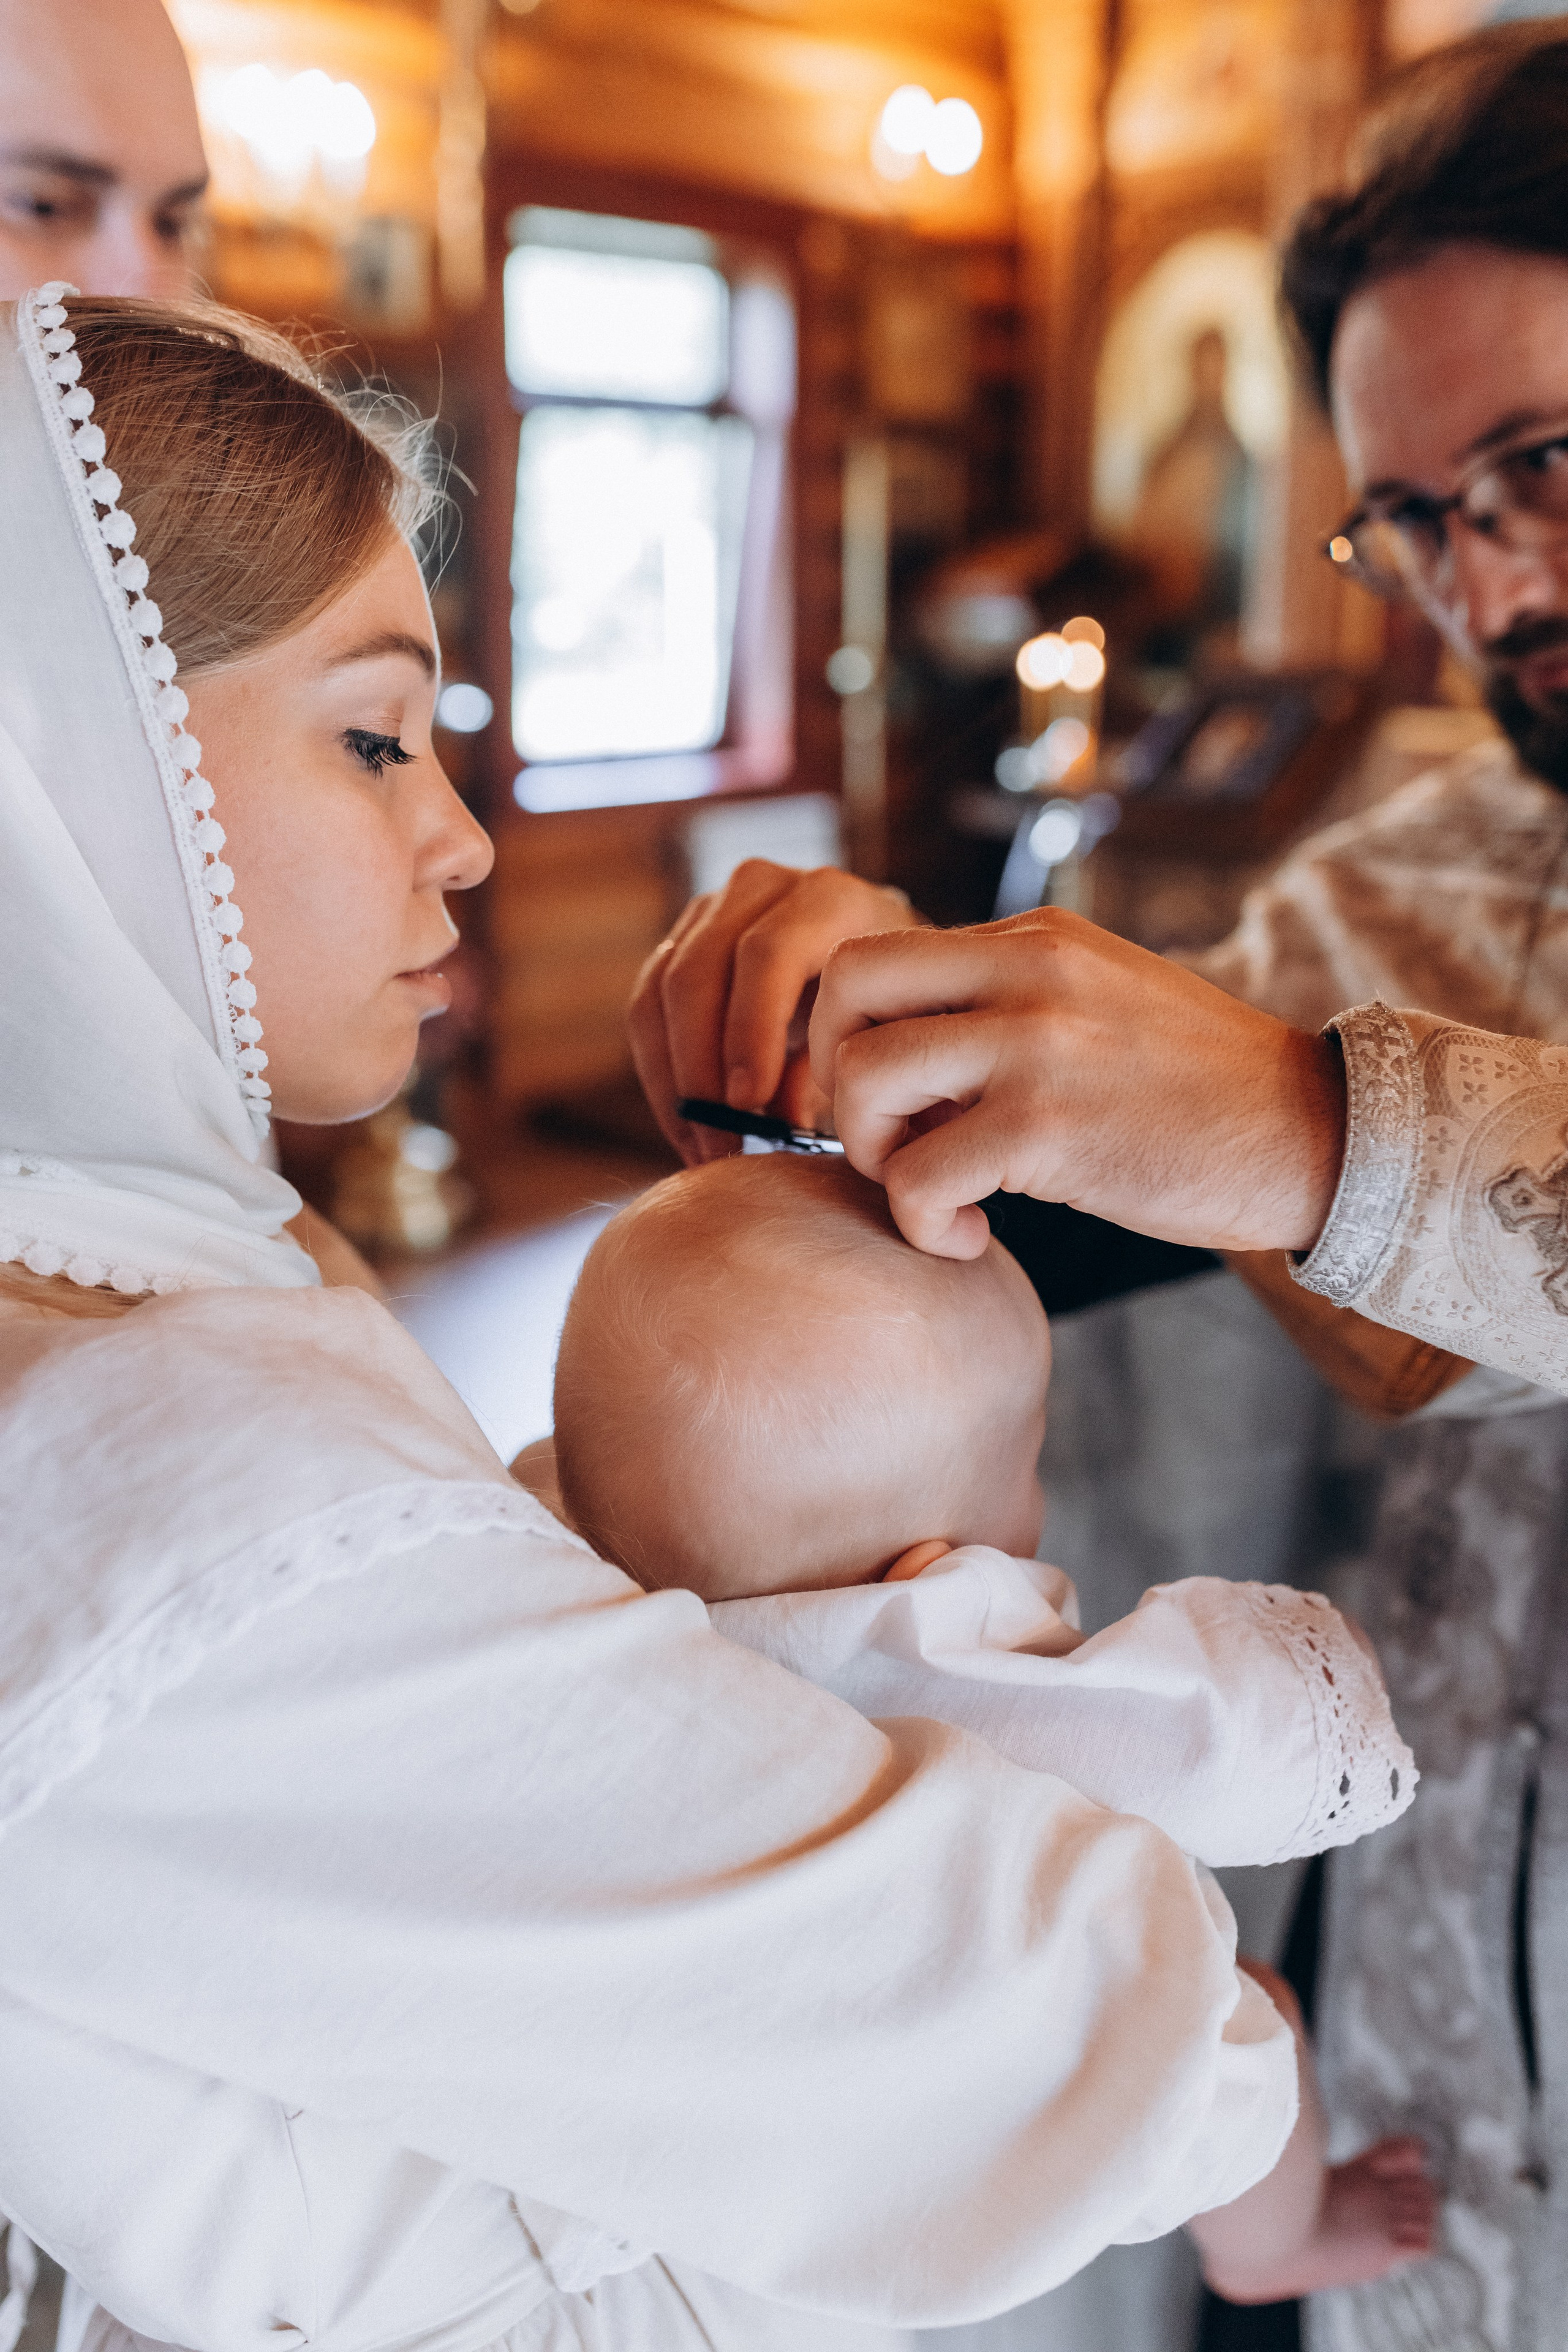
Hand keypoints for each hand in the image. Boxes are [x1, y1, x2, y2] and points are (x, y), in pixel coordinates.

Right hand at [628, 860, 923, 1162]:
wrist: (881, 962)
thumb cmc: (891, 1004)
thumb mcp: (882, 1028)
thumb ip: (838, 1068)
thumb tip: (776, 1126)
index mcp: (827, 898)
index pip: (767, 954)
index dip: (749, 1031)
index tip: (747, 1104)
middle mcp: (761, 887)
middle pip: (697, 972)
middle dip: (699, 1068)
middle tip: (718, 1144)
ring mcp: (712, 908)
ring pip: (660, 992)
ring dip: (673, 1080)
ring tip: (701, 1147)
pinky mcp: (679, 939)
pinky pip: (646, 1007)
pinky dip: (661, 1073)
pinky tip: (688, 1127)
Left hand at [810, 908, 1346, 1259]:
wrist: (1312, 1135)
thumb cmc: (1197, 1091)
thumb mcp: (1099, 1003)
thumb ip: (1009, 1003)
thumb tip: (905, 1047)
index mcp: (1035, 938)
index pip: (876, 950)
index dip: (847, 1032)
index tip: (885, 1098)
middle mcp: (1029, 972)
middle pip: (845, 986)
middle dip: (833, 1076)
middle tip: (885, 1138)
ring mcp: (1038, 1046)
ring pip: (864, 1078)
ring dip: (871, 1153)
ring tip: (931, 1193)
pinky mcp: (1049, 1131)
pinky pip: (917, 1175)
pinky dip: (921, 1222)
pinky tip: (970, 1237)